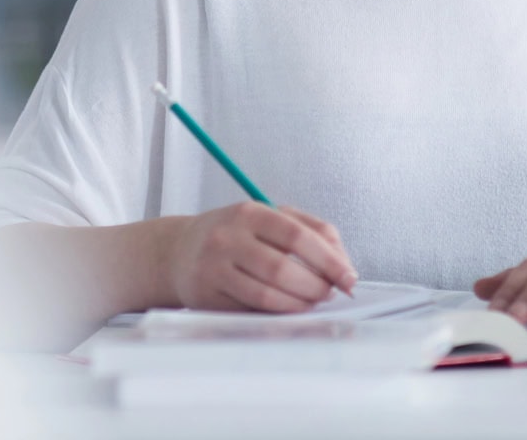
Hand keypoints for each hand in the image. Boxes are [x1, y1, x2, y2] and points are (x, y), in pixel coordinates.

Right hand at [164, 203, 359, 312]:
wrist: (178, 252)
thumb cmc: (234, 235)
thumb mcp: (268, 218)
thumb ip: (311, 231)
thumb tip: (344, 264)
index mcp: (249, 212)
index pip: (296, 235)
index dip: (329, 259)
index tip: (348, 276)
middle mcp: (228, 237)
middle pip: (283, 268)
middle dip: (316, 286)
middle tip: (330, 293)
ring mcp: (214, 267)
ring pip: (268, 295)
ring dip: (300, 303)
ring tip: (313, 301)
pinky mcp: (207, 295)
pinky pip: (251, 310)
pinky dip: (279, 313)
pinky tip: (290, 308)